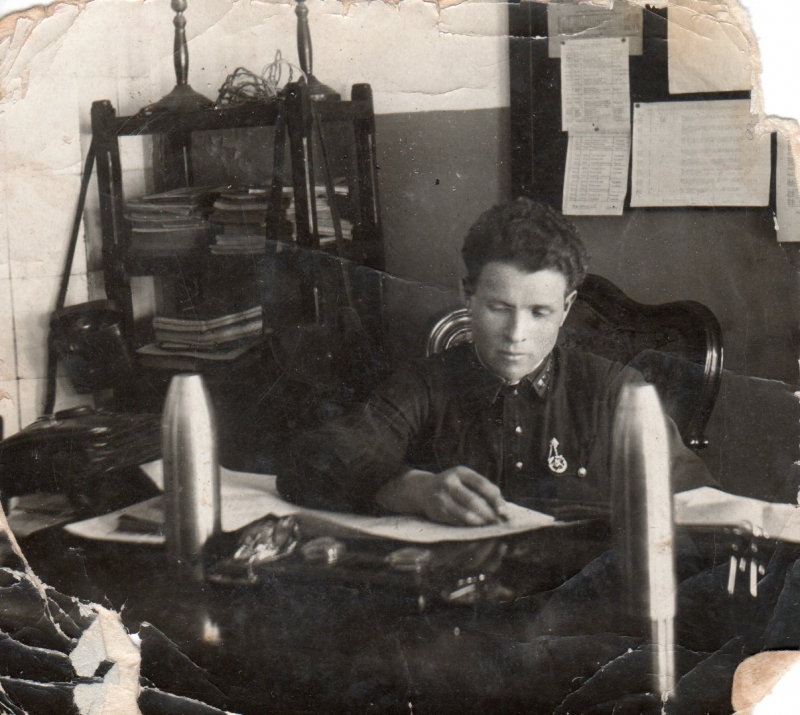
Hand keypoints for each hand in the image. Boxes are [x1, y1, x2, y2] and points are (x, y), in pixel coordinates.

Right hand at [376, 466, 508, 525]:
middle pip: (473, 500)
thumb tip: (504, 508)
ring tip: (489, 527)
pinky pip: (456, 521)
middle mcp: (449, 482)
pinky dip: (467, 526)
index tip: (505, 511)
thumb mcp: (466, 481)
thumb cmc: (454, 486)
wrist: (424, 490)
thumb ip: (484, 490)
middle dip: (488, 514)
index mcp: (461, 471)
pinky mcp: (436, 510)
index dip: (495, 499)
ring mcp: (441, 496)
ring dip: (479, 522)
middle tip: (498, 523)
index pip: (482, 484)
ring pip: (464, 513)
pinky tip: (475, 529)